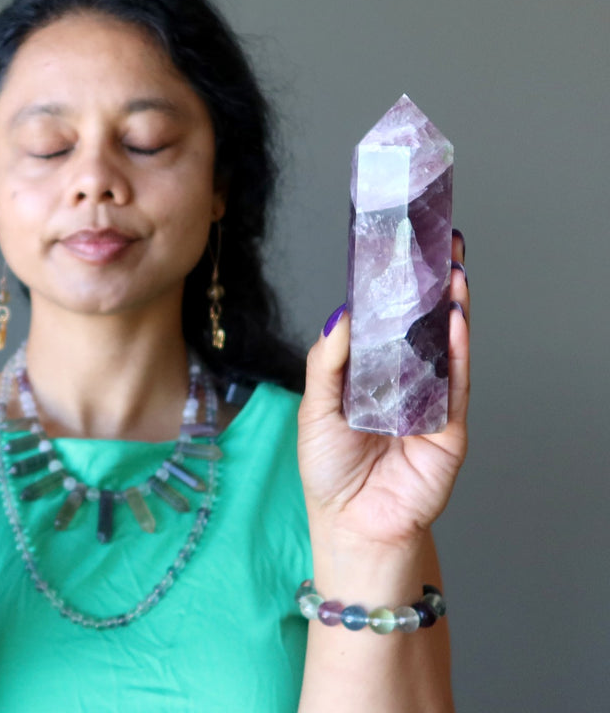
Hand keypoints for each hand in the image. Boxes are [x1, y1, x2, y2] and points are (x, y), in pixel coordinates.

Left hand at [297, 233, 469, 550]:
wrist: (350, 526)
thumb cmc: (329, 471)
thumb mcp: (314, 408)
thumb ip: (327, 363)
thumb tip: (341, 314)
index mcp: (368, 377)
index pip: (384, 326)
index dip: (392, 292)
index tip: (397, 253)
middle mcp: (402, 384)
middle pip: (421, 329)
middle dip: (429, 289)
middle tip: (436, 246)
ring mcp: (428, 403)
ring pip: (443, 349)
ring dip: (450, 310)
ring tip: (451, 272)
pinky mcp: (448, 427)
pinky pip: (455, 383)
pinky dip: (456, 351)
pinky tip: (455, 320)